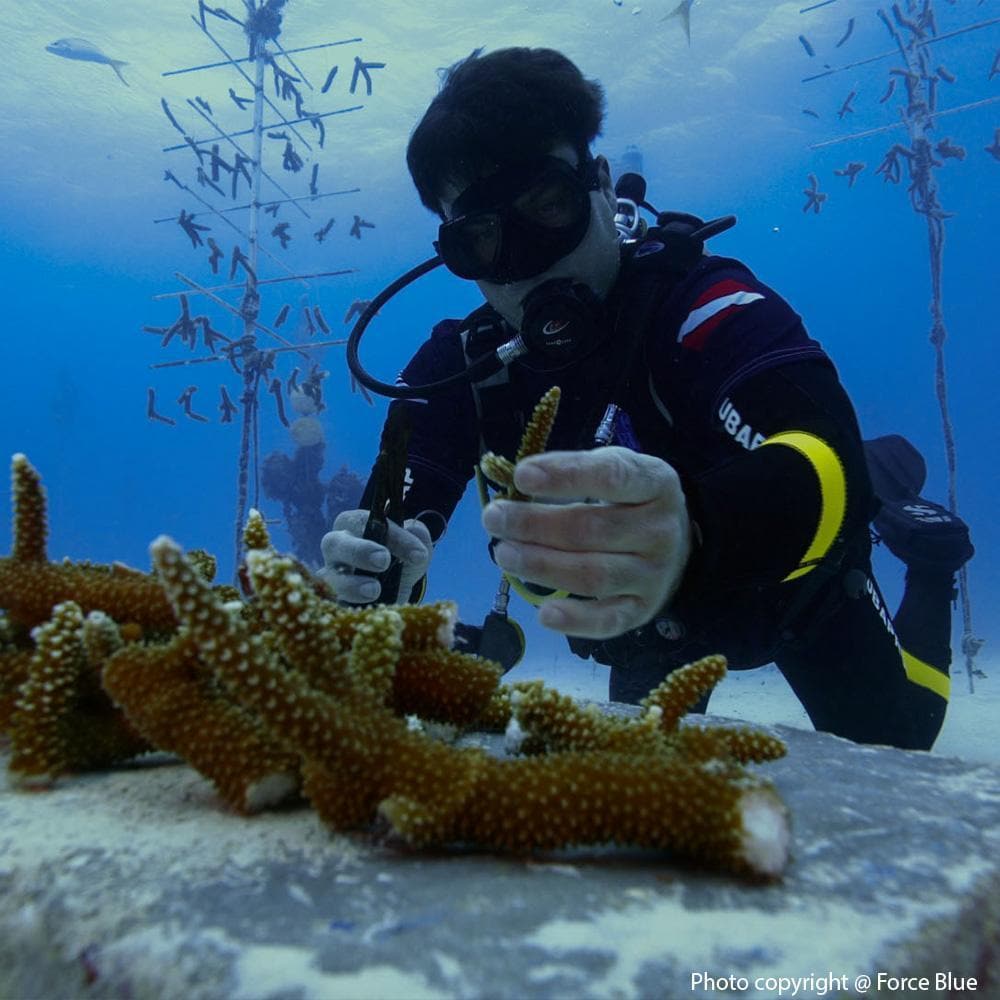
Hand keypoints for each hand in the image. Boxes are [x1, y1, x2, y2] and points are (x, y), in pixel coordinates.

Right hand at [319, 509, 432, 603]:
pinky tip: (365, 611)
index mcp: (354, 525)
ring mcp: (330, 576)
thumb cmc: (398, 559)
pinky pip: (332, 604)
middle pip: (334, 543)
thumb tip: (414, 533)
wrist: (394, 591)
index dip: (392, 537)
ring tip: (374, 590)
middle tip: (383, 561)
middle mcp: (336, 548)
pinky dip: (347, 607)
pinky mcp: (332, 602)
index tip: (418, 554)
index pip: (366, 522)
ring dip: (352, 584)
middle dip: (359, 551)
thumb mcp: (412, 546)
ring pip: (329, 577)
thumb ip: (417, 536)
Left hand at [480, 447, 690, 638]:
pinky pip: (608, 621)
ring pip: (594, 575)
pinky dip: (576, 621)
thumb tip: (514, 482)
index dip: (565, 476)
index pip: (611, 477)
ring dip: (543, 566)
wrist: (676, 544)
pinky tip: (544, 614)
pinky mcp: (642, 609)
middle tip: (494, 518)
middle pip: (593, 529)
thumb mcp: (614, 470)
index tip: (521, 476)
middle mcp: (660, 530)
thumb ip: (572, 472)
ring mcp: (654, 574)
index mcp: (655, 484)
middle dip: (536, 524)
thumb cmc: (629, 500)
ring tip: (504, 554)